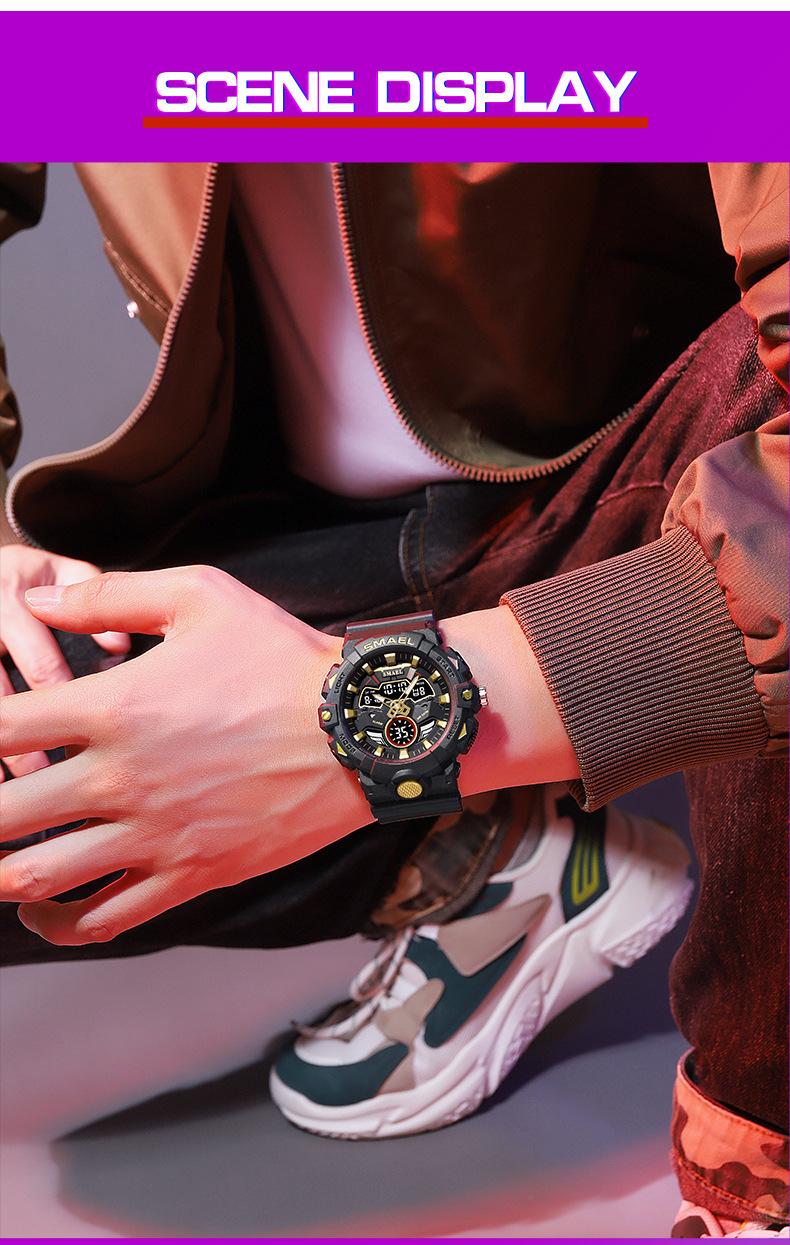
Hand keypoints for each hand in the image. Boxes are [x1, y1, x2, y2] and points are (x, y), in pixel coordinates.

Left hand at [0, 566, 369, 944]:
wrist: (362, 731)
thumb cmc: (282, 658)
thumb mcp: (201, 596)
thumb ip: (107, 595)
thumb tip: (35, 597)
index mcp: (115, 707)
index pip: (0, 729)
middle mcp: (123, 778)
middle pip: (1, 814)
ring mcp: (156, 836)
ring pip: (39, 878)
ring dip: (1, 873)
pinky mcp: (191, 874)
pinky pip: (105, 920)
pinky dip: (61, 924)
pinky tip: (47, 911)